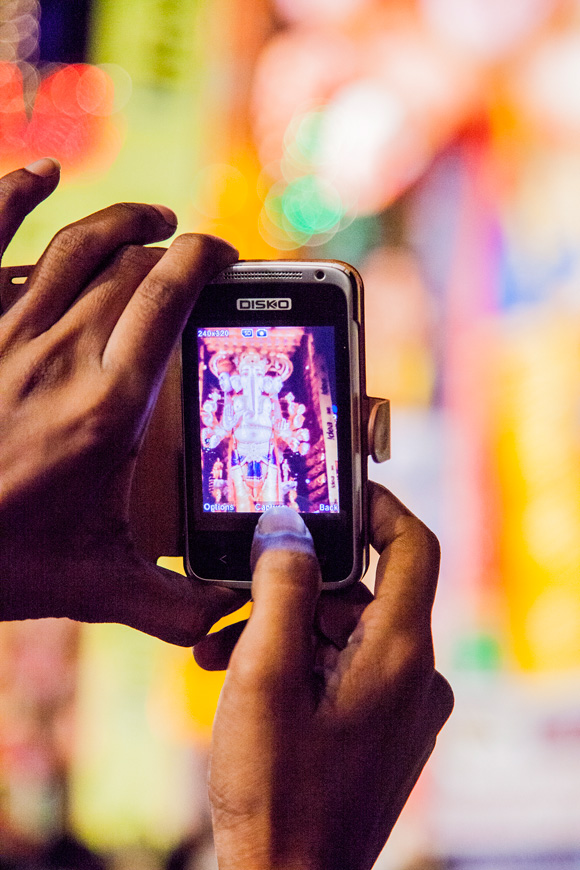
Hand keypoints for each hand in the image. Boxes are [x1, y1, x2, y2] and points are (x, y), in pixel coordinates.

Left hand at [0, 160, 245, 643]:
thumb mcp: (92, 587)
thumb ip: (173, 603)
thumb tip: (235, 617)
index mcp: (105, 407)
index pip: (170, 300)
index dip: (206, 263)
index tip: (227, 257)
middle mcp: (60, 353)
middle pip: (132, 266)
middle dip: (173, 247)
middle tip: (196, 253)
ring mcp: (4, 328)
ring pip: (76, 243)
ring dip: (121, 219)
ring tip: (150, 219)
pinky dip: (16, 191)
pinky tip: (42, 170)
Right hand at [197, 483, 452, 869]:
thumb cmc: (274, 792)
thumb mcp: (264, 676)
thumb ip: (280, 591)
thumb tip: (289, 528)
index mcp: (399, 654)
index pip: (414, 546)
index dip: (378, 507)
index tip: (333, 491)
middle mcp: (416, 675)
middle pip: (365, 590)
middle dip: (298, 582)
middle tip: (235, 586)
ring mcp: (404, 706)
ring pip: (347, 630)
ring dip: (287, 626)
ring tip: (218, 643)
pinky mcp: (385, 728)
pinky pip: (348, 668)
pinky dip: (301, 660)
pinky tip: (244, 673)